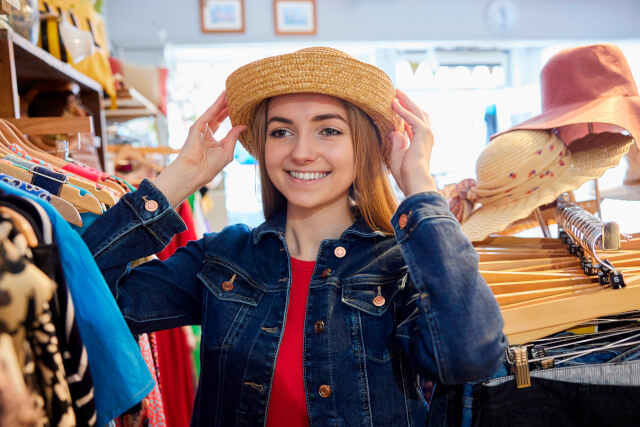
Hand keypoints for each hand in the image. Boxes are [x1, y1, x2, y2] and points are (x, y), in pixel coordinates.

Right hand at [154, 91, 245, 207]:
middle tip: (234, 93)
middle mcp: (205, 132)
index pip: (220, 122)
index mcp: (212, 139)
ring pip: (213, 111)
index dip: (228, 113)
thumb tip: (243, 125)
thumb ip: (234, 137)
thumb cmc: (210, 166)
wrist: (196, 172)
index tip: (237, 105)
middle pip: (216, 114)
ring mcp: (200, 128)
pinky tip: (224, 97)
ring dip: (221, 101)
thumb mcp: (227, 151)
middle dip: (225, 104)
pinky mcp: (197, 127)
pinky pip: (209, 114)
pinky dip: (216, 105)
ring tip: (231, 90)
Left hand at [388, 89, 436, 195]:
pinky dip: (403, 110)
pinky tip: (394, 103)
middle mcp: (426, 136)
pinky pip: (412, 118)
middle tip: (397, 93)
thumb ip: (396, 142)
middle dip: (408, 102)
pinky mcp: (423, 133)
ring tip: (396, 92)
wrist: (414, 180)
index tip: (396, 104)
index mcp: (421, 141)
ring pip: (417, 111)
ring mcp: (427, 134)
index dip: (406, 112)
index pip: (414, 122)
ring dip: (406, 101)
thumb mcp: (397, 155)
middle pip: (418, 113)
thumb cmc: (405, 173)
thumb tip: (392, 131)